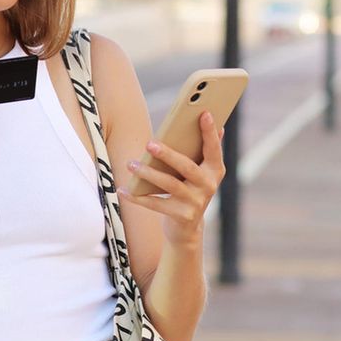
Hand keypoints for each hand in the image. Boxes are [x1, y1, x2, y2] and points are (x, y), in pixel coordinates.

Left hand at [119, 111, 225, 245]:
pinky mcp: (182, 216)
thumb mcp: (199, 172)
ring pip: (169, 184)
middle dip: (168, 154)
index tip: (203, 113)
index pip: (213, 148)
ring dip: (148, 173)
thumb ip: (204, 151)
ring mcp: (196, 202)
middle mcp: (209, 186)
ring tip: (131, 164)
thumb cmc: (189, 189)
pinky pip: (156, 204)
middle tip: (149, 143)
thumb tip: (217, 125)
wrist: (187, 228)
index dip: (210, 131)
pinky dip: (137, 197)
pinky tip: (123, 190)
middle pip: (187, 167)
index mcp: (215, 170)